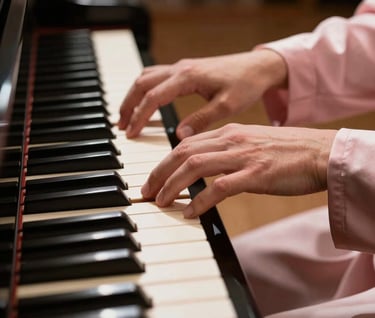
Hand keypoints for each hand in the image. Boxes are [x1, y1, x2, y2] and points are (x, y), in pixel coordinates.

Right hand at [118, 49, 286, 138]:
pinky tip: (144, 102)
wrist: (257, 67)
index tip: (131, 134)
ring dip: (133, 96)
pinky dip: (144, 89)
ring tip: (127, 117)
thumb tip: (178, 136)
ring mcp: (181, 67)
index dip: (140, 116)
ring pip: (146, 77)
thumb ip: (201, 120)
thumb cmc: (246, 84)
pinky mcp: (185, 70)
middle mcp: (180, 69)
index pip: (154, 97)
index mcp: (188, 77)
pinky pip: (156, 76)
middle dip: (128, 105)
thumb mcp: (226, 106)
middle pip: (142, 83)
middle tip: (121, 127)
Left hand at [141, 124, 336, 217]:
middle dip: (159, 173)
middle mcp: (231, 140)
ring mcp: (243, 156)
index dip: (164, 162)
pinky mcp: (256, 174)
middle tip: (145, 192)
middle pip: (183, 153)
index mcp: (228, 132)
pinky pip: (220, 187)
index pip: (185, 144)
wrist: (319, 152)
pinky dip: (201, 201)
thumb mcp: (250, 144)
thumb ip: (225, 152)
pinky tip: (190, 213)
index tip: (152, 178)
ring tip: (160, 202)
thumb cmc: (286, 151)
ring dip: (173, 186)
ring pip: (195, 167)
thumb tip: (203, 170)